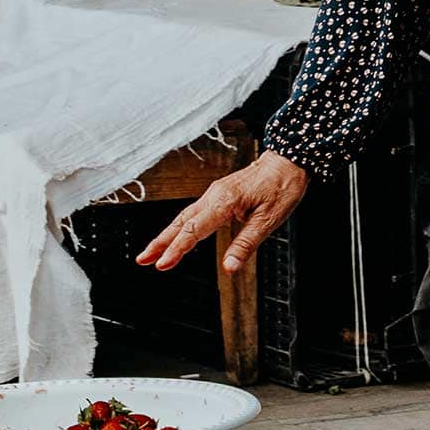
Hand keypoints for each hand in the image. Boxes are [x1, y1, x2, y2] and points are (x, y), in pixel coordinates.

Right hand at [136, 150, 307, 274]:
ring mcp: (215, 193)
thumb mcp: (269, 220)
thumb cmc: (282, 187)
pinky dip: (181, 227)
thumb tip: (229, 268)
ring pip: (185, 217)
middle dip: (160, 242)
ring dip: (166, 235)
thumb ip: (246, 244)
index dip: (177, 249)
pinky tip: (177, 238)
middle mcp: (214, 195)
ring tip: (150, 253)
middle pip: (182, 222)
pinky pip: (194, 213)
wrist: (288, 161)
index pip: (194, 230)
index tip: (161, 264)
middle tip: (142, 260)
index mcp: (224, 201)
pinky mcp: (219, 194)